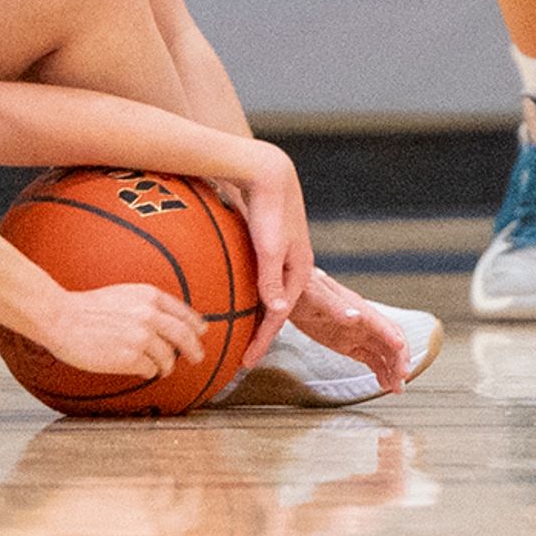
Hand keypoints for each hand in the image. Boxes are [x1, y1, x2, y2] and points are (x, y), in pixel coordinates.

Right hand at [29, 281, 201, 381]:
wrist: (61, 317)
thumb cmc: (86, 308)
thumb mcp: (123, 295)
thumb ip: (147, 305)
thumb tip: (167, 321)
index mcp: (148, 296)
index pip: (183, 312)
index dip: (195, 325)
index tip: (201, 333)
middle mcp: (149, 314)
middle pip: (185, 337)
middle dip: (194, 350)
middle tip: (197, 357)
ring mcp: (142, 337)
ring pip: (168, 358)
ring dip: (166, 366)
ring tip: (160, 369)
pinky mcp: (131, 357)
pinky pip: (150, 370)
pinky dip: (146, 371)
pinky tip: (136, 368)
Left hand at [225, 140, 316, 366]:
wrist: (267, 171)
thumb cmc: (269, 209)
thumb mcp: (269, 246)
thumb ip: (270, 278)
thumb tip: (275, 310)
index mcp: (298, 272)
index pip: (279, 316)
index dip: (263, 341)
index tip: (246, 364)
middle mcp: (293, 268)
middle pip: (276, 310)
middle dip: (263, 335)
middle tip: (244, 358)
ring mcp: (282, 258)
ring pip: (268, 296)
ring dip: (256, 317)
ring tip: (241, 336)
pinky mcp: (269, 247)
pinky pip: (259, 280)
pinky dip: (250, 295)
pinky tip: (236, 299)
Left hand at [286, 270, 416, 391]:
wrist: (290, 291)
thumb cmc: (303, 288)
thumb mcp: (316, 296)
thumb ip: (335, 307)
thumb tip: (356, 316)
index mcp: (357, 307)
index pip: (382, 324)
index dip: (393, 340)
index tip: (401, 354)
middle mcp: (363, 321)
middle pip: (390, 340)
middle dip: (399, 359)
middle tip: (401, 379)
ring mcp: (357, 333)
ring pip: (384, 352)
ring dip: (393, 369)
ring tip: (396, 388)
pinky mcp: (349, 343)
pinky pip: (371, 358)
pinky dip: (381, 371)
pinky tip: (385, 383)